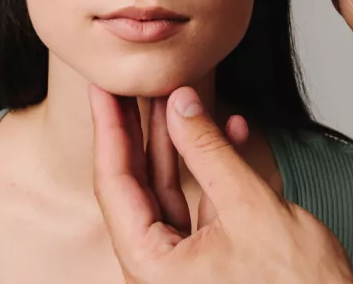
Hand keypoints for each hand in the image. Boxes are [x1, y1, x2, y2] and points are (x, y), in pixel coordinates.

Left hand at [88, 83, 352, 283]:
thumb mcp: (249, 207)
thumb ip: (208, 151)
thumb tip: (180, 103)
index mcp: (151, 267)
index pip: (115, 184)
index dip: (109, 129)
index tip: (103, 90)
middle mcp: (159, 269)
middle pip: (138, 183)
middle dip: (140, 130)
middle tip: (132, 87)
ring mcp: (185, 262)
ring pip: (169, 187)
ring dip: (180, 142)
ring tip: (181, 98)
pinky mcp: (212, 255)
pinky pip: (201, 200)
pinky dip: (213, 166)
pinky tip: (229, 130)